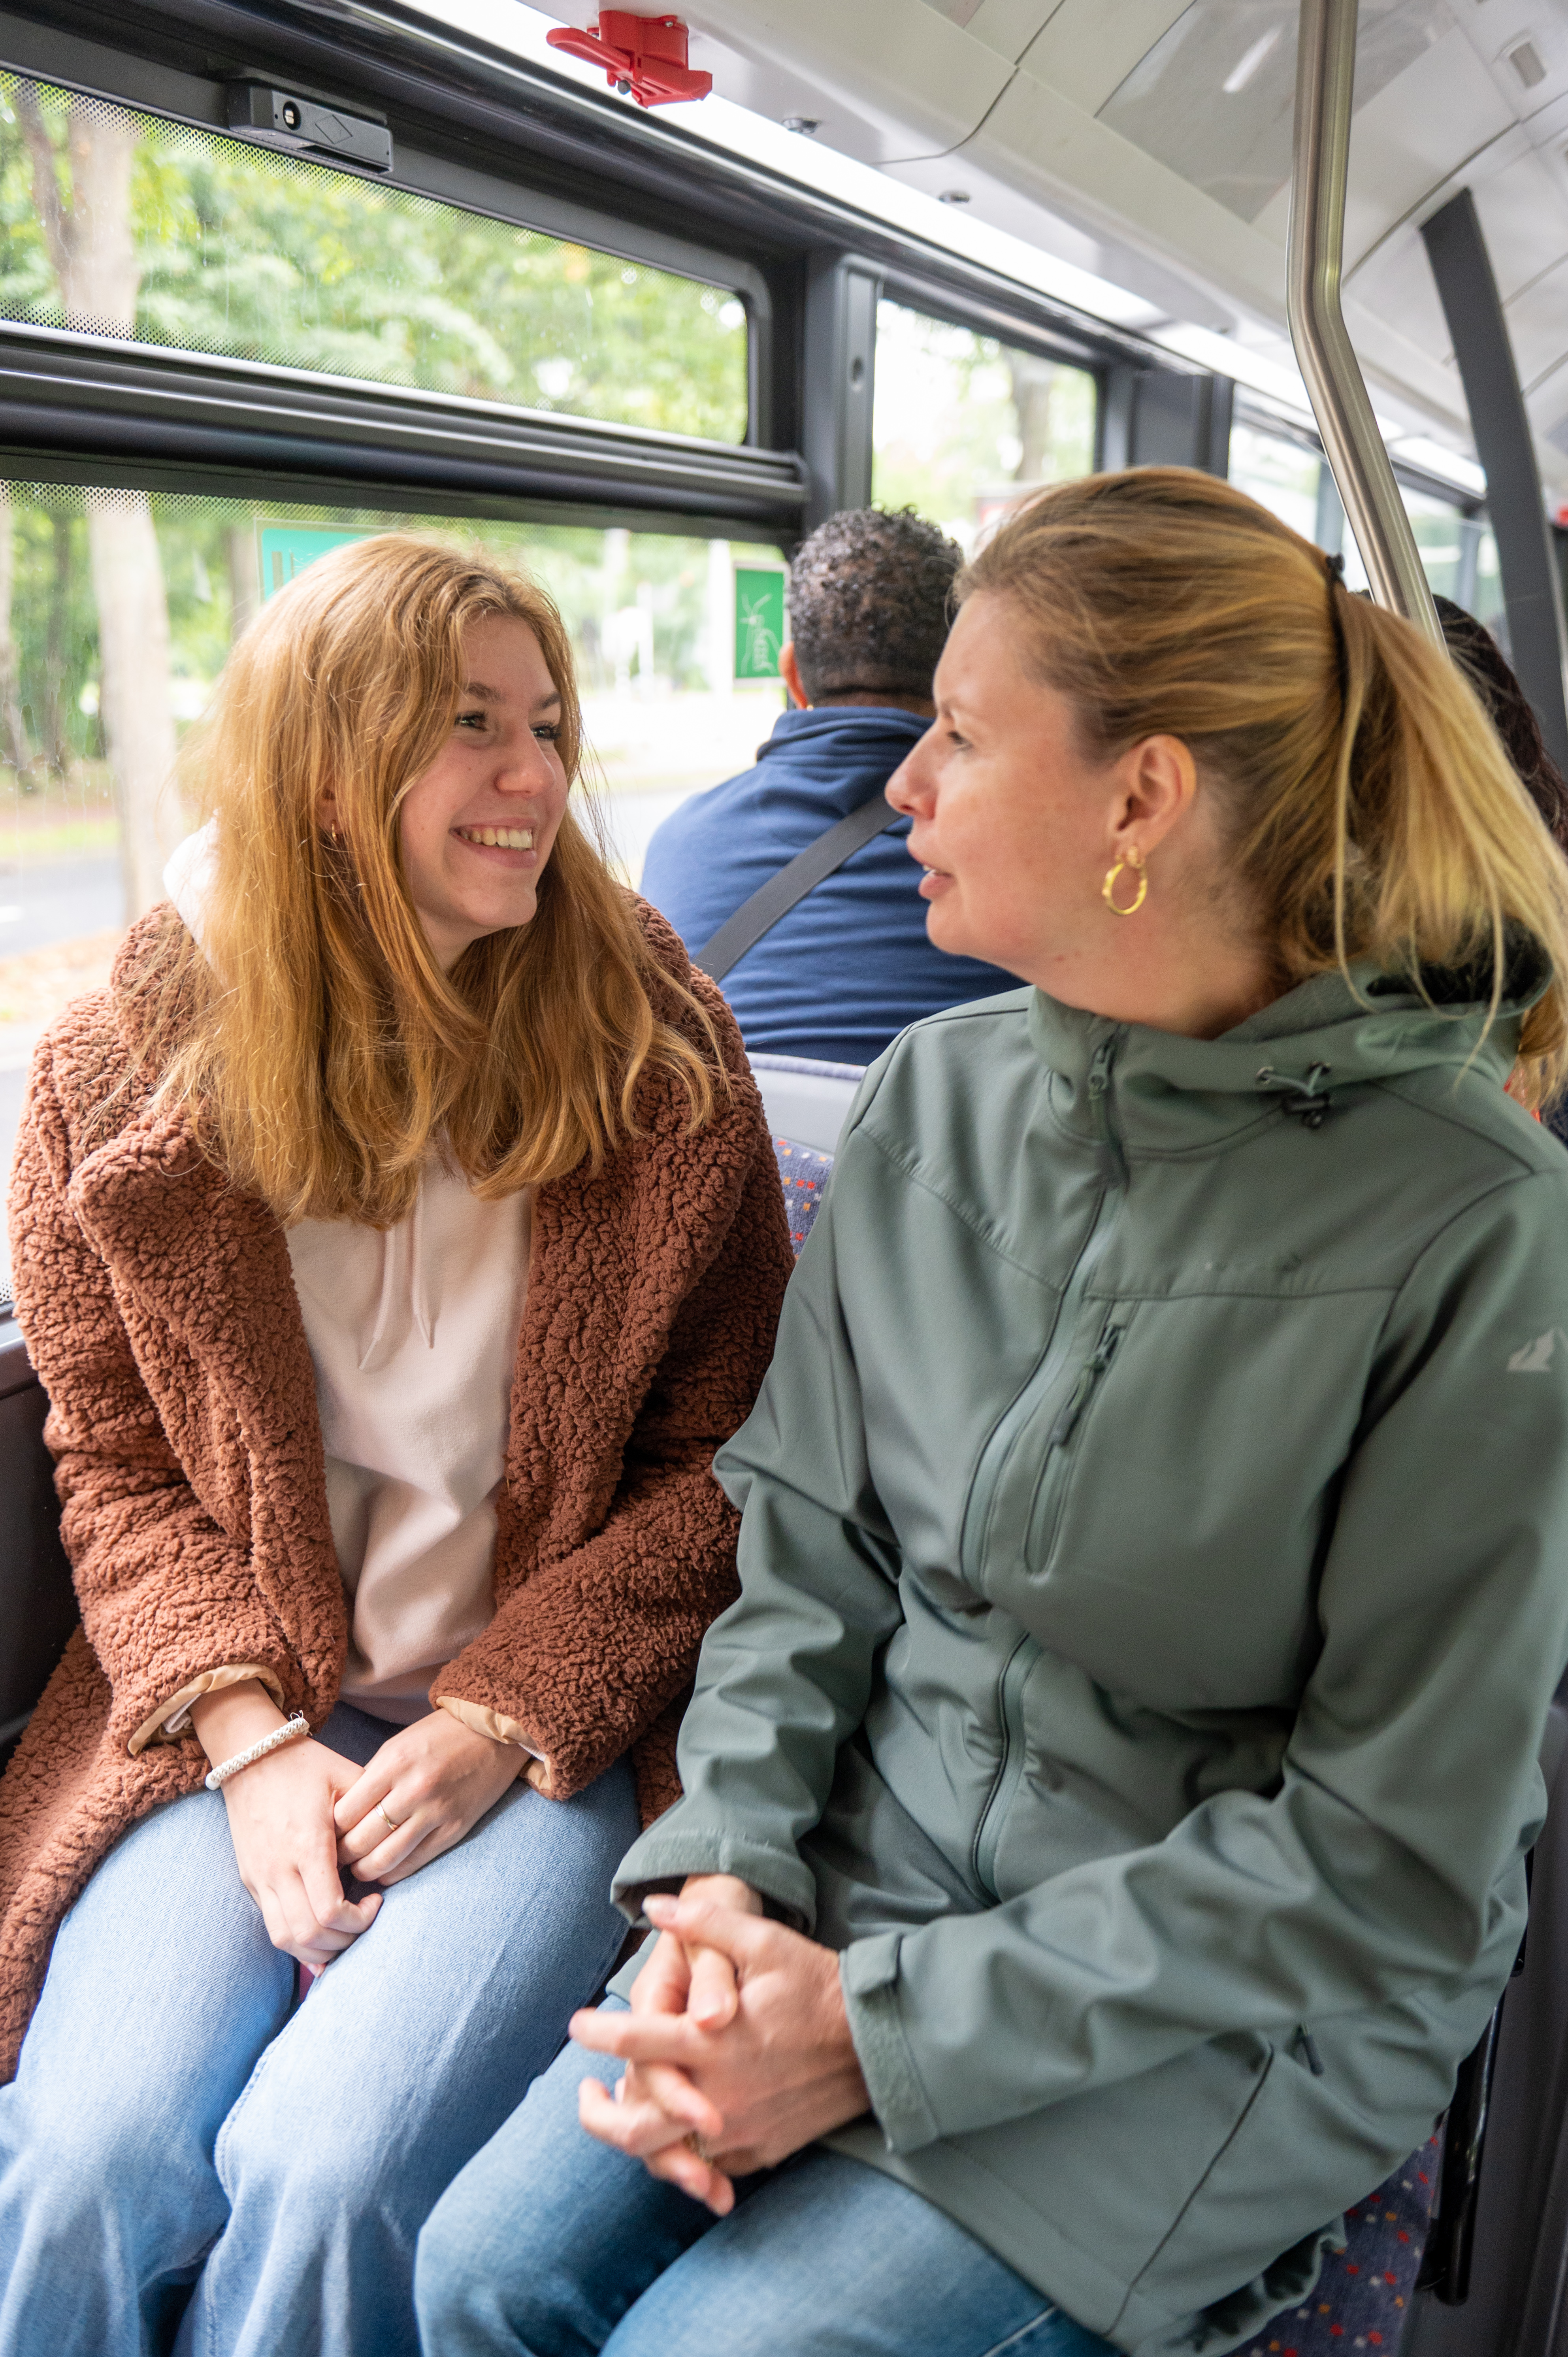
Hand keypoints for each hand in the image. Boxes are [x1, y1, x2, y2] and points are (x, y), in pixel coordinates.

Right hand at [191, 1681, 380, 1969]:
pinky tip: (321, 1939)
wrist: (249, 1756)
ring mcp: (259, 1877)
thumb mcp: (346, 1777)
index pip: (331, 1910)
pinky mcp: (250, 1880)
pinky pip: (271, 1926)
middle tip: (366, 1921)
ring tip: (346, 1933)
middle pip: (310, 1934)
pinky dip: (297, 1942)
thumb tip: (401, 1834)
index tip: (378, 1901)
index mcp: (307, 1844)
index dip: (360, 1920)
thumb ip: (372, 1810)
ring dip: (319, 1949)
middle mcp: (278, 1867)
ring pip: (286, 1939)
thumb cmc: (305, 1765)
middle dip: (344, 1940)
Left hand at [334, 1709, 529, 1885]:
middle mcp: (413, 1789)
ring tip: (358, 1869)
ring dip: (365, 1870)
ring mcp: (436, 1811)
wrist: (494, 1733)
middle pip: (361, 1840)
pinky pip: (415, 1862)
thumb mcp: (397, 1746)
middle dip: (342, 1856)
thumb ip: (372, 1779)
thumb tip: (344, 1818)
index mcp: (394, 1763)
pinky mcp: (455, 1829)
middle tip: (335, 1860)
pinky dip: (393, 1873)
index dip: (329, 1831)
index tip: (325, 1837)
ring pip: (385, 1858)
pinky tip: (384, 1873)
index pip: (345, 1812)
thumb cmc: (439, 1737)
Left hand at [572, 1889, 869, 2214]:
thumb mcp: (764, 1941)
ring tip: (623, 2107)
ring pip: (667, 2155)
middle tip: (586, 2091)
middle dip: (598, 2115)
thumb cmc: (816, 1985)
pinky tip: (673, 2125)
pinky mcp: (760, 2150)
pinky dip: (681, 2150)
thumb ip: (704, 1923)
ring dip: (635, 2135)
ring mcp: (740, 2129)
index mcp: (714, 2042)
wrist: (876, 2042)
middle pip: (636, 2128)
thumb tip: (653, 1906)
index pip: (637, 2043)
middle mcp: (720, 2094)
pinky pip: (707, 2163)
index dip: (598, 2034)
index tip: (576, 2026)